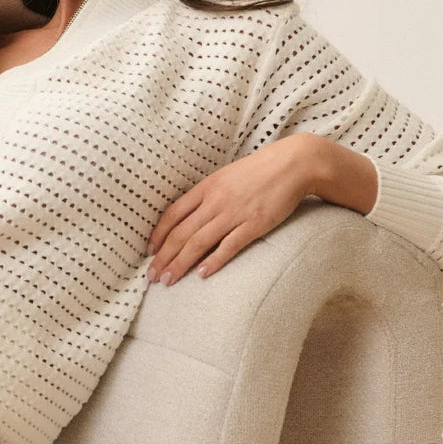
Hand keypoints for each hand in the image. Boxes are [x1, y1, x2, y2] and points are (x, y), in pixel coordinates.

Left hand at [145, 134, 318, 284]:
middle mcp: (215, 201)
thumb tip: (189, 216)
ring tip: (168, 279)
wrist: (293, 164)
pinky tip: (201, 274)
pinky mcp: (254, 224)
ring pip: (199, 242)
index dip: (158, 234)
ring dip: (180, 263)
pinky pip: (229, 245)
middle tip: (152, 276)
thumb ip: (206, 195)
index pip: (173, 214)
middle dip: (163, 257)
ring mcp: (234, 213)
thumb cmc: (258, 171)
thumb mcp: (225, 176)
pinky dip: (214, 260)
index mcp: (206, 187)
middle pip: (181, 232)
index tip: (150, 251)